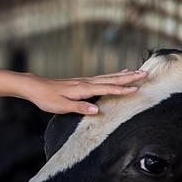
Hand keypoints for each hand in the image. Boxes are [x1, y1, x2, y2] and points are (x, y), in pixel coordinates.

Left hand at [24, 68, 147, 115]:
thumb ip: (80, 108)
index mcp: (83, 89)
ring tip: (138, 71)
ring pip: (109, 76)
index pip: (107, 88)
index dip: (122, 89)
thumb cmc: (47, 98)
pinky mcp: (83, 82)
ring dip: (124, 74)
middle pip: (112, 78)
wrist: (36, 87)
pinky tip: (119, 73)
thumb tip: (97, 110)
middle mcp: (87, 82)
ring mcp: (85, 81)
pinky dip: (114, 74)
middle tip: (146, 74)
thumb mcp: (61, 107)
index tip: (137, 88)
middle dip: (129, 77)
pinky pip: (103, 77)